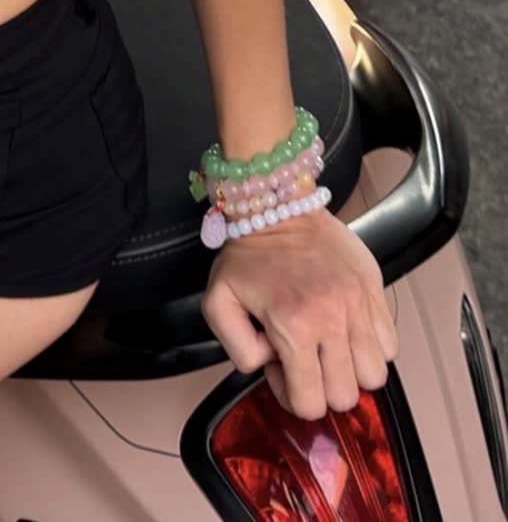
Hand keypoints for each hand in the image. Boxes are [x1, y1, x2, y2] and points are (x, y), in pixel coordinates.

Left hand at [200, 209, 399, 418]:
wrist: (278, 205)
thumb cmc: (249, 253)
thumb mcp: (218, 301)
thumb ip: (236, 347)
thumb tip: (267, 366)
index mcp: (292, 326)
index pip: (310, 403)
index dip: (293, 396)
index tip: (282, 369)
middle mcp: (331, 320)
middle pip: (346, 396)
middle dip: (324, 387)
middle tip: (306, 358)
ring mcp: (358, 305)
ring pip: (375, 375)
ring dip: (353, 371)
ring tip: (331, 347)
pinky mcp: (374, 289)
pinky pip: (390, 344)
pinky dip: (372, 347)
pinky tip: (348, 331)